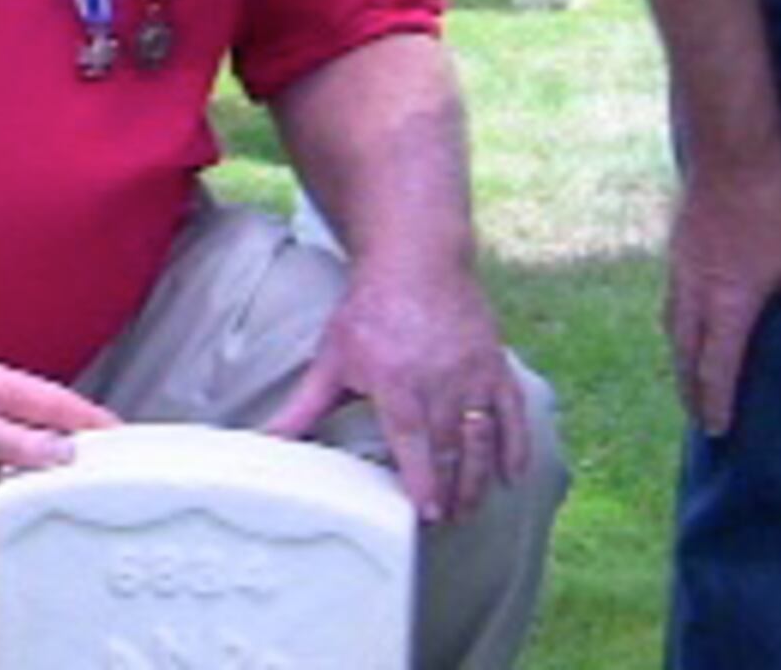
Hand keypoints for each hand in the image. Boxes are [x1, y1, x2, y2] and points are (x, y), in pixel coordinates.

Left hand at [256, 262, 527, 523]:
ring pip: (482, 436)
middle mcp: (440, 377)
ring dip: (479, 478)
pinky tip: (511, 477)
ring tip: (469, 510)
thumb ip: (302, 408)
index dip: (422, 477)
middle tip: (446, 522)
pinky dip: (516, 445)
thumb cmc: (368, 312)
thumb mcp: (332, 358)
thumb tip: (264, 444)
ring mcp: (473, 371)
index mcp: (396, 378)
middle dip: (452, 490)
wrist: (416, 259)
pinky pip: (513, 412)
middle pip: (451, 446)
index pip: (412, 437)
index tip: (426, 513)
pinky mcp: (495, 364)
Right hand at [664, 164, 780, 434]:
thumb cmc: (771, 213)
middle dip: (690, 390)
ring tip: (688, 373)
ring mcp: (680, 274)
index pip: (716, 370)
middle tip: (697, 414)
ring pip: (672, 330)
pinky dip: (677, 325)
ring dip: (680, 358)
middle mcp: (696, 299)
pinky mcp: (676, 253)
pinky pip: (671, 302)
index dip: (716, 403)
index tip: (717, 430)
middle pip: (684, 357)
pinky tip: (687, 318)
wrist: (729, 161)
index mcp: (726, 310)